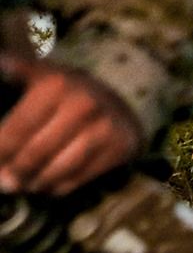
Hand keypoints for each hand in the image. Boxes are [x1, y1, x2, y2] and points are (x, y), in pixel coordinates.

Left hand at [0, 55, 142, 195]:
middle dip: (16, 171)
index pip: (20, 126)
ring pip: (62, 167)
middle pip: (39, 150)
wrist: (119, 102)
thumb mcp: (39, 74)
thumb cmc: (66, 92)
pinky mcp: (120, 148)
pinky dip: (60, 187)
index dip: (2, 149)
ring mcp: (105, 128)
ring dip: (37, 182)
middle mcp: (83, 105)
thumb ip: (14, 70)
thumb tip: (2, 64)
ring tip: (23, 187)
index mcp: (56, 85)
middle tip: (4, 184)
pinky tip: (46, 187)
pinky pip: (83, 176)